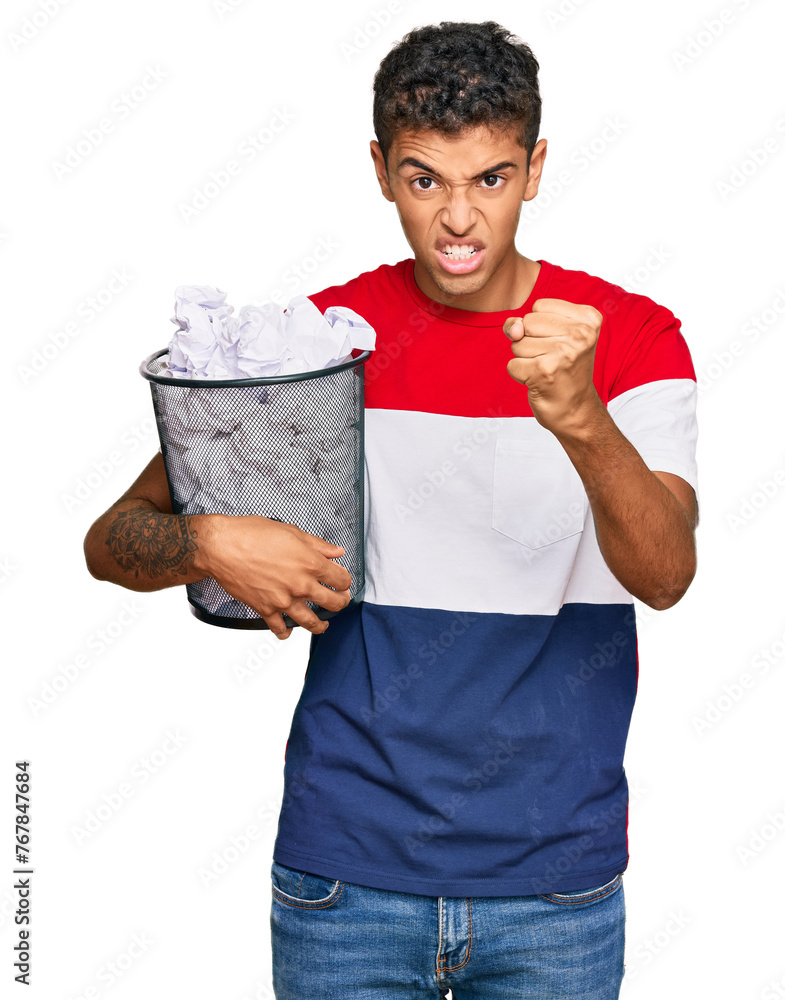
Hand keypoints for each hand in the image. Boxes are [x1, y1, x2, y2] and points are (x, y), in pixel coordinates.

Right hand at [197, 514, 351, 639]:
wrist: (221, 547)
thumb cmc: (252, 534)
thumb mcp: (291, 532)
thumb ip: (318, 545)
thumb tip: (337, 552)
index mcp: (310, 563)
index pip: (341, 579)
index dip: (345, 580)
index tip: (343, 581)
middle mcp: (301, 585)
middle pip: (333, 603)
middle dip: (341, 602)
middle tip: (341, 601)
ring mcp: (283, 600)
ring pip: (311, 622)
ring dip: (321, 625)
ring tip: (323, 624)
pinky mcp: (265, 609)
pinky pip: (280, 628)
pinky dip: (285, 633)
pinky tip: (288, 632)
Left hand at [503, 298, 603, 432]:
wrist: (576, 410)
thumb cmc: (564, 370)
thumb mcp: (552, 335)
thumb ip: (526, 322)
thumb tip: (512, 327)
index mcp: (588, 318)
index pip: (540, 306)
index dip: (539, 326)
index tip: (558, 343)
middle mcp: (581, 334)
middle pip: (527, 322)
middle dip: (530, 341)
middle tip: (551, 359)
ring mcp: (564, 353)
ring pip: (518, 343)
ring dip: (525, 359)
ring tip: (546, 369)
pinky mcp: (545, 372)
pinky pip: (512, 364)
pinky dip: (520, 374)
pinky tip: (538, 381)